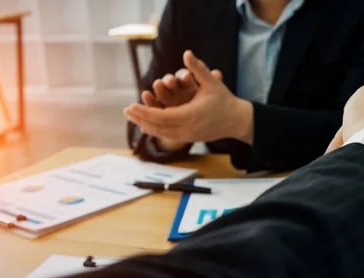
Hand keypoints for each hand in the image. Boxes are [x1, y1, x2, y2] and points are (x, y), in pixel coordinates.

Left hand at [124, 50, 253, 144]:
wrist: (237, 121)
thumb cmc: (224, 100)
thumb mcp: (212, 83)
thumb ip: (198, 69)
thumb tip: (187, 53)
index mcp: (190, 115)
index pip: (161, 116)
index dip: (144, 112)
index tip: (131, 106)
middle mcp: (187, 128)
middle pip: (158, 126)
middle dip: (140, 118)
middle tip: (126, 111)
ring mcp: (188, 135)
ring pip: (162, 133)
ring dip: (146, 125)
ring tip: (132, 118)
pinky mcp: (189, 138)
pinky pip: (168, 136)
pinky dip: (156, 131)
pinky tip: (146, 127)